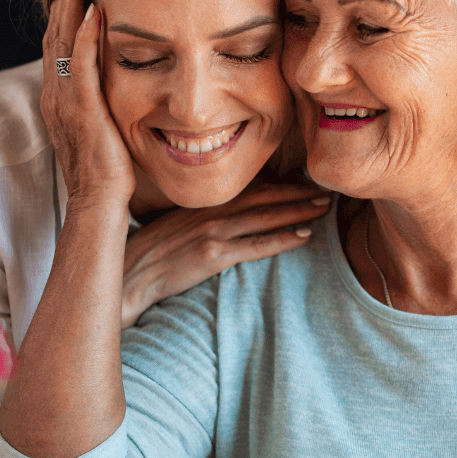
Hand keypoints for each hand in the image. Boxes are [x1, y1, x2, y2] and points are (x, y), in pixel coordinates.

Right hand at [40, 0, 134, 205]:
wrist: (97, 202)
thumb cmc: (104, 174)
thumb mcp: (99, 132)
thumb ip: (99, 108)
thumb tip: (115, 95)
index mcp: (58, 102)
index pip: (56, 51)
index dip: (61, 20)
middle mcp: (55, 97)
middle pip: (53, 39)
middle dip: (61, 4)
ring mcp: (65, 102)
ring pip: (61, 45)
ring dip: (69, 9)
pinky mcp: (83, 109)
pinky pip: (80, 64)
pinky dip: (84, 36)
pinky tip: (92, 12)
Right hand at [121, 184, 330, 327]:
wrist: (130, 274)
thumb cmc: (149, 253)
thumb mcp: (175, 224)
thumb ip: (200, 217)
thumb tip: (224, 217)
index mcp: (202, 203)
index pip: (247, 188)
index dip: (279, 185)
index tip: (303, 183)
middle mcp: (210, 212)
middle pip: (263, 197)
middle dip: (296, 193)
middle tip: (326, 191)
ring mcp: (212, 232)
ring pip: (265, 216)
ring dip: (297, 211)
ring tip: (323, 208)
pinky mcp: (213, 256)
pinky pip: (256, 246)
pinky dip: (282, 239)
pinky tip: (303, 236)